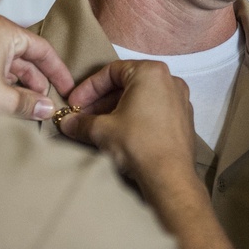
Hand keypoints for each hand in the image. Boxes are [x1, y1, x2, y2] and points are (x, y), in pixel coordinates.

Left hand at [0, 14, 73, 120]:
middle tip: (52, 103)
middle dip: (41, 82)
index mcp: (5, 32)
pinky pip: (1, 70)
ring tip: (35, 109)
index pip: (43, 49)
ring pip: (15, 66)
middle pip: (30, 57)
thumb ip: (29, 103)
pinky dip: (11, 86)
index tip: (69, 88)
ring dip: (26, 87)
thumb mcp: (1, 100)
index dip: (58, 71)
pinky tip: (17, 104)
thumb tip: (49, 109)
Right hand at [59, 60, 236, 248]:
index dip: (88, 88)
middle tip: (83, 116)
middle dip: (101, 100)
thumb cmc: (137, 143)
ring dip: (116, 109)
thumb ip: (81, 122)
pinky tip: (121, 133)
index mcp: (150, 72)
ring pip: (141, 97)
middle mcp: (169, 79)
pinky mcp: (184, 118)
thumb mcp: (102, 130)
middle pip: (127, 83)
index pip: (111, 71)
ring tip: (98, 127)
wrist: (170, 176)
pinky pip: (154, 109)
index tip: (74, 104)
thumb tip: (65, 123)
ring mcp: (180, 99)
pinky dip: (136, 116)